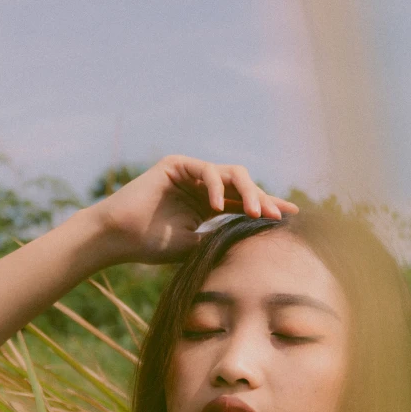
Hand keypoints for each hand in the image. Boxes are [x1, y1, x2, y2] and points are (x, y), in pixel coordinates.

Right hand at [85, 155, 298, 264]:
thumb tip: (254, 238)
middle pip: (242, 185)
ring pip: (229, 173)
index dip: (266, 207)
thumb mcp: (196, 245)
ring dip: (246, 192)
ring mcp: (190, 173)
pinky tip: (216, 205)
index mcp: (207, 206)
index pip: (243, 203)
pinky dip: (214, 185)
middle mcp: (201, 186)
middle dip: (262, 199)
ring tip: (255, 212)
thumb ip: (221, 236)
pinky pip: (206, 169)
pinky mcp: (176, 164)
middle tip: (276, 216)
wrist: (119, 239)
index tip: (291, 216)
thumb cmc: (151, 246)